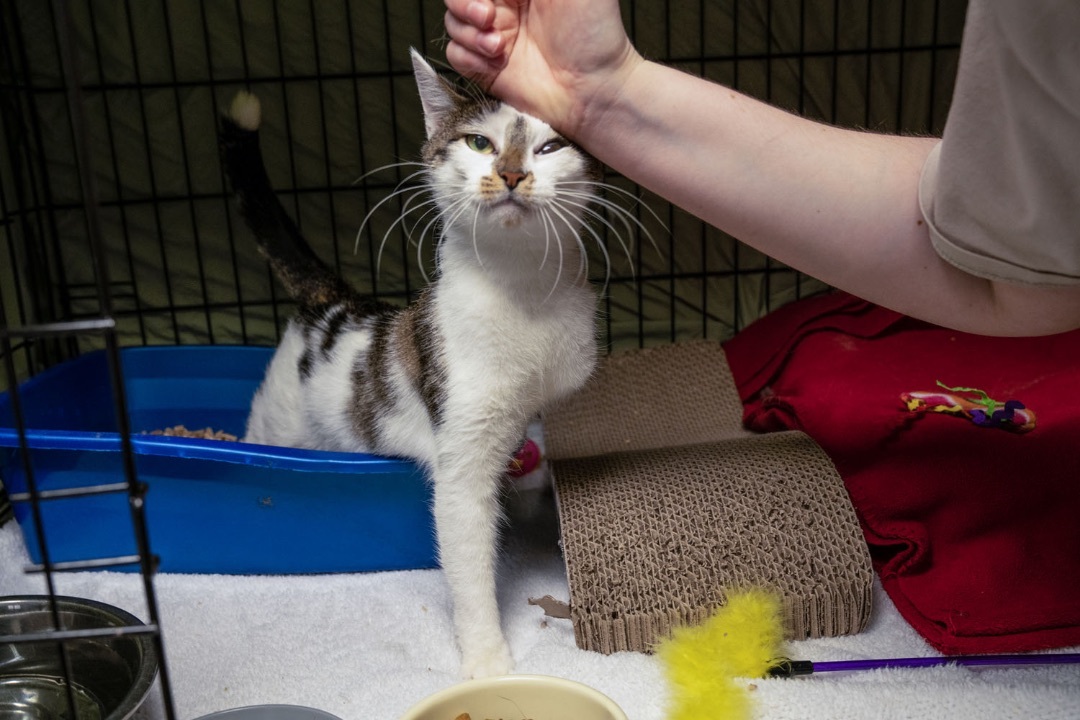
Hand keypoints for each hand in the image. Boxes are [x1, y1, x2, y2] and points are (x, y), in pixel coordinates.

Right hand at [443, 0, 640, 137]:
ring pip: (454, 21)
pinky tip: (493, 62)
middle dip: (465, 3)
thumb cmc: (595, 33)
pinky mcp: (487, 68)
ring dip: (469, 32)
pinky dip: (468, 57)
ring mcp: (494, 36)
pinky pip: (455, 54)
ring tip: (499, 46)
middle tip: (488, 16)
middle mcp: (506, 6)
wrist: (594, 89)